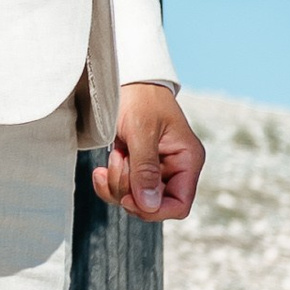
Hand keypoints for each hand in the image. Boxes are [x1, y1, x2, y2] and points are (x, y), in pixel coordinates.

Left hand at [94, 85, 204, 220]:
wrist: (128, 81)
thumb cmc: (141, 98)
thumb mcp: (142, 131)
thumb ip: (145, 169)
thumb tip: (149, 205)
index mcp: (188, 161)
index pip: (179, 205)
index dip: (153, 209)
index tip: (129, 196)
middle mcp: (176, 169)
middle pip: (153, 204)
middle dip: (128, 190)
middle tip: (118, 161)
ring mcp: (157, 170)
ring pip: (134, 199)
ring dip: (117, 182)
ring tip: (115, 153)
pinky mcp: (138, 168)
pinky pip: (123, 190)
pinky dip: (109, 183)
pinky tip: (101, 169)